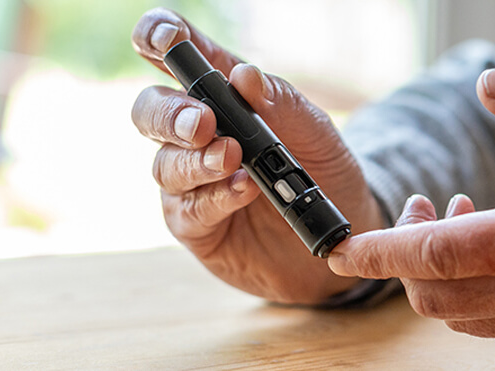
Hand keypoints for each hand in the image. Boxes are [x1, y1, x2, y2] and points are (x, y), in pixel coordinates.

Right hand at [130, 8, 384, 303]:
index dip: (158, 39)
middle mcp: (195, 136)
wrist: (344, 223)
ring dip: (197, 161)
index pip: (176, 59)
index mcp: (219, 97)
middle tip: (203, 122)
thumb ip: (278, 100)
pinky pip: (188, 211)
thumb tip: (244, 75)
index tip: (163, 39)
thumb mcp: (312, 127)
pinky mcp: (196, 225)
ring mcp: (190, 182)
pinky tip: (242, 189)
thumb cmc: (320, 165)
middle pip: (151, 111)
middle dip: (171, 114)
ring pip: (164, 165)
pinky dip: (214, 198)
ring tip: (232, 158)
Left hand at [327, 66, 494, 359]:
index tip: (341, 246)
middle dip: (407, 256)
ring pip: (463, 316)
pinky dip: (479, 294)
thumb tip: (486, 87)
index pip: (435, 255)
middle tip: (423, 204)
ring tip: (466, 219)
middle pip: (435, 294)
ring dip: (445, 273)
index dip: (380, 249)